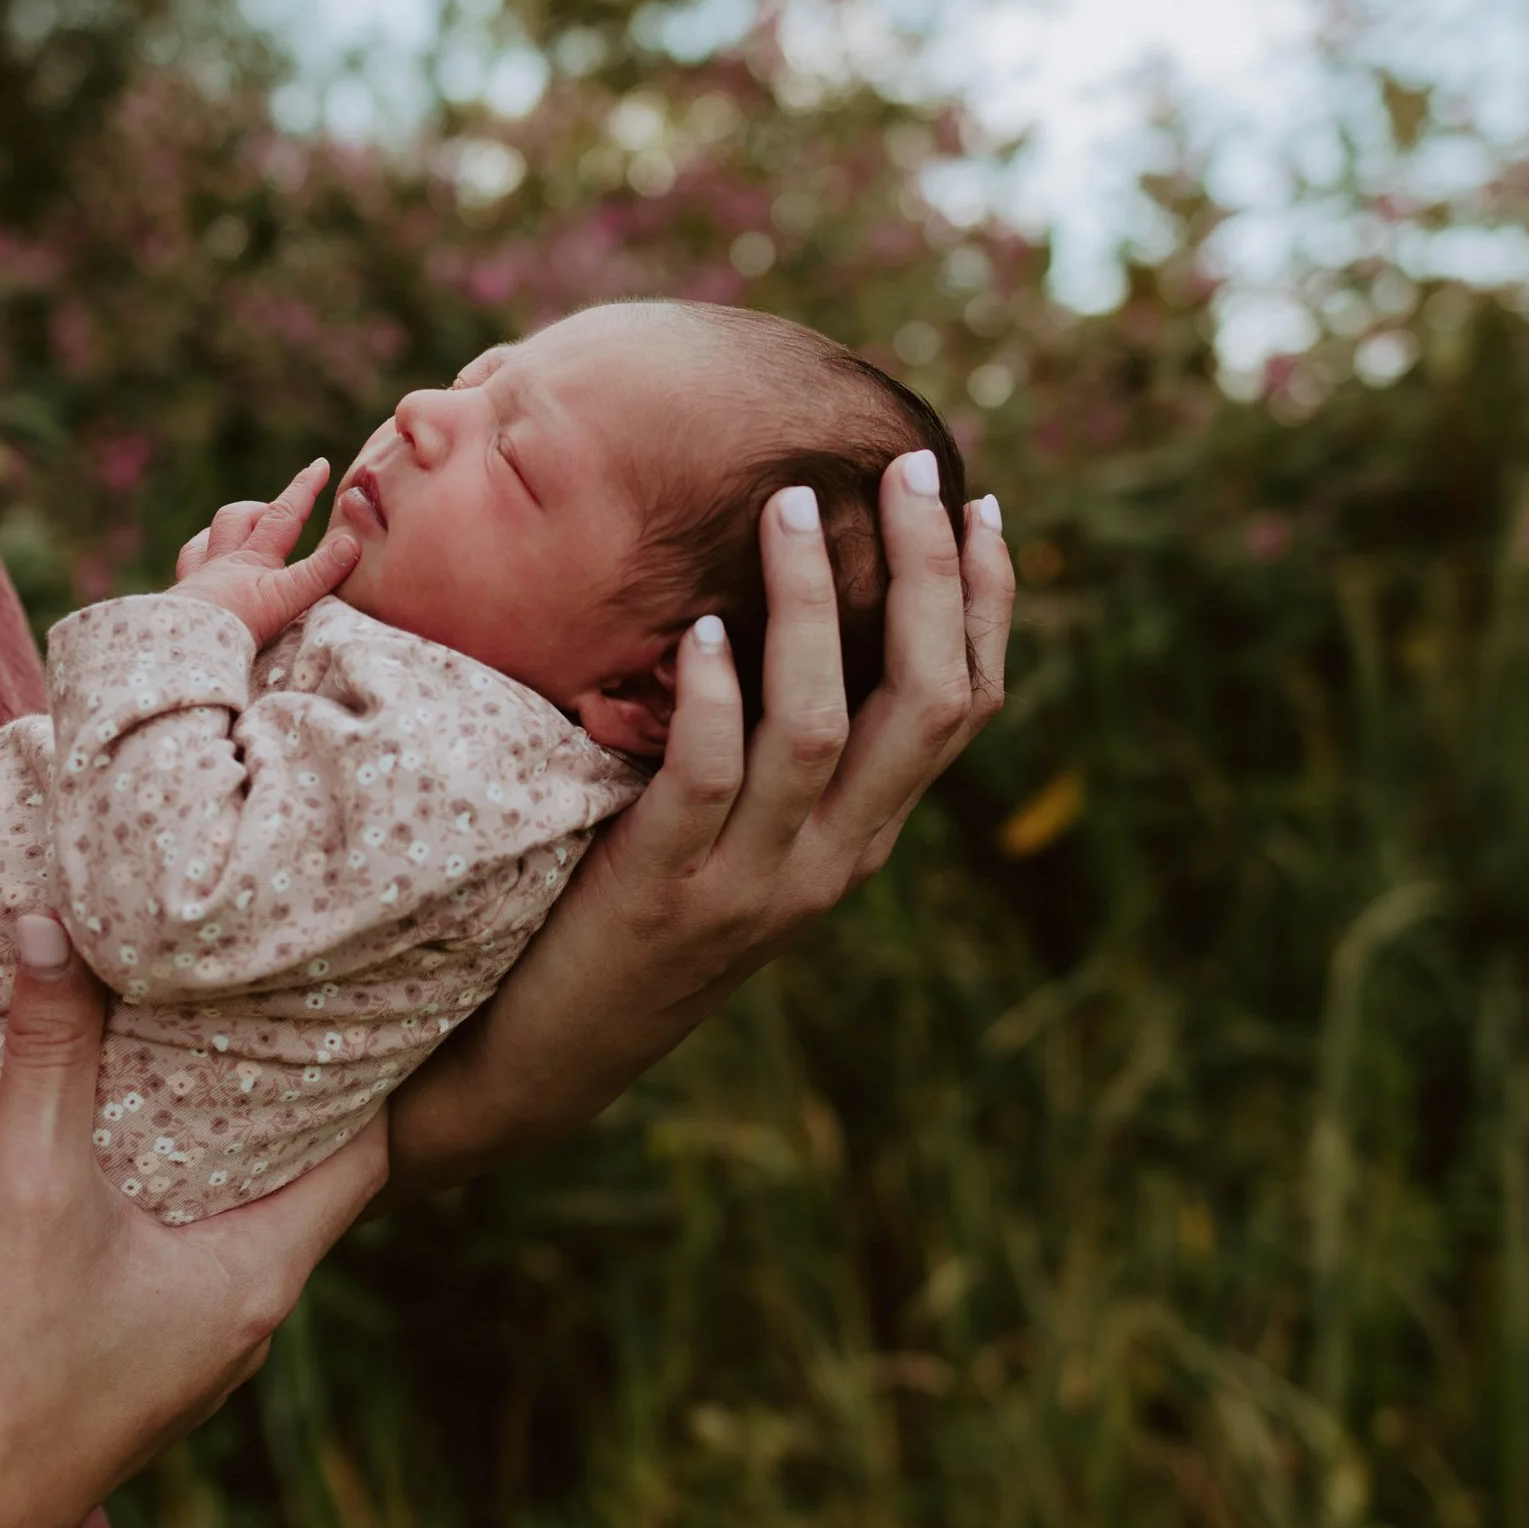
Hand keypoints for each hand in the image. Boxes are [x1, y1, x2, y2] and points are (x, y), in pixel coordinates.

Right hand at [0, 912, 383, 1527]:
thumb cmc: (0, 1361)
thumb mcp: (27, 1182)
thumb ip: (49, 1050)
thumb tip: (50, 923)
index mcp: (262, 1274)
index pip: (365, 1150)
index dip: (360, 1066)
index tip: (335, 990)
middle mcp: (250, 1319)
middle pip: (301, 1177)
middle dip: (278, 1091)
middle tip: (252, 997)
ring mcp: (196, 1352)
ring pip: (236, 1220)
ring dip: (215, 1146)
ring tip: (184, 1052)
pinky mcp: (140, 1368)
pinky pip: (182, 1259)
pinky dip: (167, 1197)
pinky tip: (114, 1154)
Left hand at [167, 457, 361, 649]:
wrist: (182, 648)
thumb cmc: (234, 626)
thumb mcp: (286, 599)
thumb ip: (319, 572)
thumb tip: (350, 541)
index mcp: (253, 559)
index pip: (284, 514)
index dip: (304, 488)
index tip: (319, 464)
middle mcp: (222, 562)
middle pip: (237, 519)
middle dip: (260, 508)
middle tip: (279, 509)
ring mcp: (197, 580)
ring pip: (205, 539)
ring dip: (225, 530)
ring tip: (240, 533)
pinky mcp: (180, 603)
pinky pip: (185, 568)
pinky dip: (197, 559)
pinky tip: (203, 567)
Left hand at [389, 454, 1012, 1183]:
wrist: (543, 1057)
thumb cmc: (625, 910)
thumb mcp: (730, 828)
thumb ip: (773, 744)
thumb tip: (788, 600)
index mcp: (862, 836)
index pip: (964, 707)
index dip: (985, 604)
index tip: (977, 503)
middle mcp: (834, 861)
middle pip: (928, 704)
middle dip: (930, 579)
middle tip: (905, 470)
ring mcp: (755, 883)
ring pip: (822, 727)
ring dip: (812, 606)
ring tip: (790, 505)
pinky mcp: (667, 894)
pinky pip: (710, 779)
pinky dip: (717, 696)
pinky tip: (707, 626)